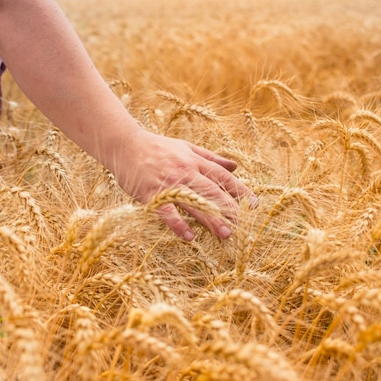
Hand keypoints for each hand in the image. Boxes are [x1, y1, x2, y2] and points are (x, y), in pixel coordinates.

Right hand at [109, 129, 255, 240]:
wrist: (125, 144)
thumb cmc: (157, 148)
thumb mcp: (186, 148)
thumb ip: (211, 158)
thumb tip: (235, 166)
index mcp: (194, 161)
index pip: (222, 176)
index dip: (240, 190)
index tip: (255, 204)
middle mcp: (184, 171)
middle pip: (211, 191)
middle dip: (228, 208)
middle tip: (243, 226)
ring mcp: (168, 182)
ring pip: (193, 201)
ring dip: (210, 218)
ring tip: (225, 234)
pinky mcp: (151, 193)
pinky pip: (166, 211)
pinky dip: (177, 223)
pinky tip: (188, 236)